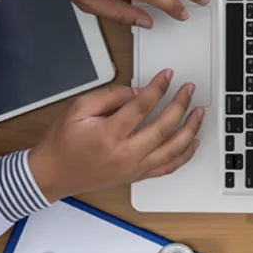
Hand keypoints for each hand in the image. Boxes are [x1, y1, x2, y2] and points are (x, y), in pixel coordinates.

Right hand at [28, 70, 204, 201]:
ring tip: (198, 112)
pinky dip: (185, 154)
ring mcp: (134, 168)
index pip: (142, 106)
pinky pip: (168, 167)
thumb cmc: (63, 142)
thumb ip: (109, 96)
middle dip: (180, 105)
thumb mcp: (78, 109)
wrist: (53, 174)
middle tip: (189, 90)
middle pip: (163, 127)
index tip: (168, 76)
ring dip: (190, 129)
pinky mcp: (137, 176)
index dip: (158, 87)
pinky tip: (193, 141)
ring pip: (172, 150)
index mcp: (109, 135)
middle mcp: (125, 154)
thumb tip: (138, 91)